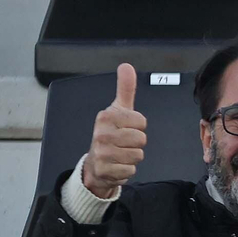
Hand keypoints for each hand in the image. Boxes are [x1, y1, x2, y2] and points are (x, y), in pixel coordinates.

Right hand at [83, 63, 146, 198]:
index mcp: (106, 116)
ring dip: (133, 157)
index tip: (126, 128)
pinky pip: (131, 170)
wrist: (96, 163)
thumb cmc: (110, 134)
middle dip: (137, 143)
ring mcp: (102, 152)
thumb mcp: (118, 110)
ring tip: (121, 153)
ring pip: (138, 155)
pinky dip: (128, 170)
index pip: (141, 121)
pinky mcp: (105, 170)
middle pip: (141, 139)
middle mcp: (101, 133)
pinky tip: (117, 165)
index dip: (138, 126)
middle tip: (124, 143)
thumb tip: (126, 66)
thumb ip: (125, 89)